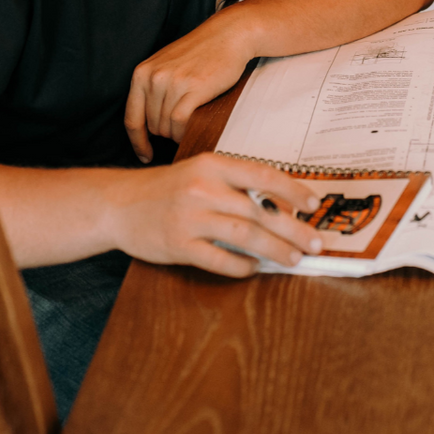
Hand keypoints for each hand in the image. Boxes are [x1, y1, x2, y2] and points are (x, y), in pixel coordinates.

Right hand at [105, 153, 326, 276]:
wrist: (117, 204)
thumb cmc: (166, 189)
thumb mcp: (200, 173)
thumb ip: (235, 185)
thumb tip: (281, 207)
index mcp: (212, 165)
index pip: (262, 175)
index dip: (293, 190)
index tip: (314, 204)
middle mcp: (202, 188)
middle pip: (259, 210)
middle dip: (293, 228)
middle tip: (316, 242)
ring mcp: (189, 217)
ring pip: (244, 235)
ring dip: (274, 249)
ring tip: (294, 258)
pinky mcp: (178, 245)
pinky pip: (218, 259)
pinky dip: (241, 266)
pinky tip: (254, 268)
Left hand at [125, 14, 255, 162]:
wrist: (228, 35)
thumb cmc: (200, 52)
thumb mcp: (166, 65)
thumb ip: (152, 89)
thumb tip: (148, 125)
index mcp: (142, 73)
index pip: (131, 118)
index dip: (137, 142)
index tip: (145, 155)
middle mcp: (153, 77)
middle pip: (151, 126)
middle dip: (165, 133)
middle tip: (181, 127)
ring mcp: (172, 82)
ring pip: (166, 126)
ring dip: (177, 133)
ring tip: (191, 122)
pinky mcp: (193, 88)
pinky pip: (180, 122)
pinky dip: (184, 132)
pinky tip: (192, 128)